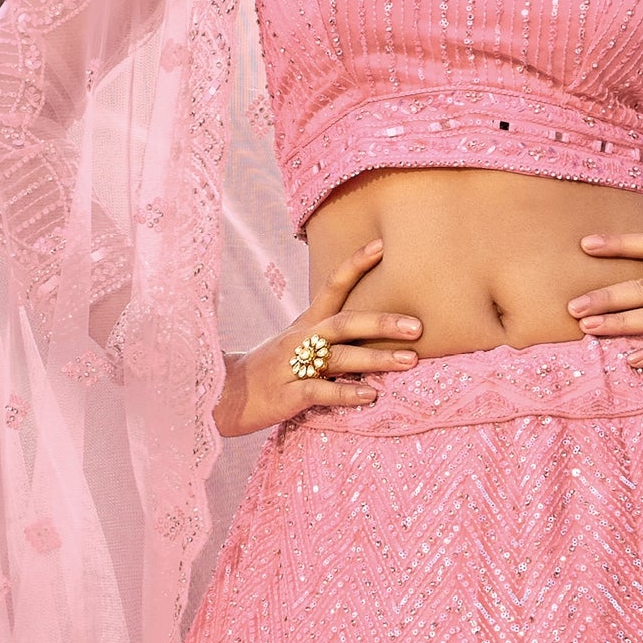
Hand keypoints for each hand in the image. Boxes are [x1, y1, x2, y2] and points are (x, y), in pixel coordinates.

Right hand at [219, 233, 425, 433]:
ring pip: (339, 357)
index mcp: (305, 323)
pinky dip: (346, 394)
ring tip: (409, 360)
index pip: (332, 286)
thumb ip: (330, 337)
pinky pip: (319, 392)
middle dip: (382, 322)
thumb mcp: (297, 344)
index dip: (355, 264)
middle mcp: (300, 339)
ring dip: (376, 359)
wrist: (224, 395)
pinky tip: (370, 395)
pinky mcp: (287, 396)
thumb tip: (375, 330)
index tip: (382, 246)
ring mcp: (292, 367)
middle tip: (418, 325)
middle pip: (344, 323)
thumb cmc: (271, 370)